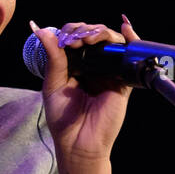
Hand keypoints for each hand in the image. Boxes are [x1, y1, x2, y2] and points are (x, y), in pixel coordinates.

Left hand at [27, 16, 137, 173]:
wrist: (78, 144)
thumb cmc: (63, 120)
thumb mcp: (54, 85)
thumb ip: (53, 58)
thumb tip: (43, 31)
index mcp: (76, 66)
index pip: (76, 37)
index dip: (70, 31)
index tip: (62, 39)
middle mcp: (94, 67)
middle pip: (94, 35)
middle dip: (84, 30)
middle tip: (74, 40)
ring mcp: (109, 73)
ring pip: (111, 42)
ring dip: (100, 32)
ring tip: (86, 39)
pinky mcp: (122, 81)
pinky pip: (129, 57)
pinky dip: (130, 39)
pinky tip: (125, 29)